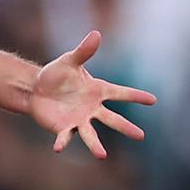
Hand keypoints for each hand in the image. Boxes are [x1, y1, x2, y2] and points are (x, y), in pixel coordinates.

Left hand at [30, 31, 155, 159]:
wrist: (36, 89)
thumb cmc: (56, 74)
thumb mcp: (69, 61)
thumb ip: (84, 51)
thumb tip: (96, 34)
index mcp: (97, 91)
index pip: (120, 93)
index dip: (136, 96)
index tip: (153, 100)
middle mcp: (92, 108)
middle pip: (112, 119)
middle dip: (125, 127)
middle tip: (141, 136)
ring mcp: (79, 120)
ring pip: (91, 134)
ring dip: (95, 145)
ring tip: (102, 155)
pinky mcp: (63, 128)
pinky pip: (65, 136)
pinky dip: (63, 142)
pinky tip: (58, 148)